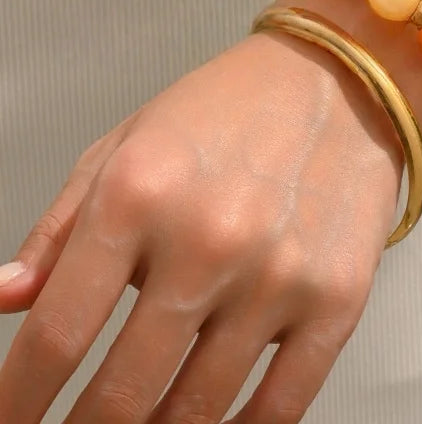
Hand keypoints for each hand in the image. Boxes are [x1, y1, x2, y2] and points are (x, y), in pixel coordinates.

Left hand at [0, 25, 403, 422]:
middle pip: (122, 392)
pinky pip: (279, 407)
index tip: (10, 422)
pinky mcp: (337, 298)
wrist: (338, 80)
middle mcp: (209, 239)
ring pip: (197, 411)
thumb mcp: (128, 142)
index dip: (17, 401)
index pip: (56, 334)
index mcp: (140, 192)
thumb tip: (7, 299)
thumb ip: (60, 227)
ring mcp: (279, 275)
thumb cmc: (233, 106)